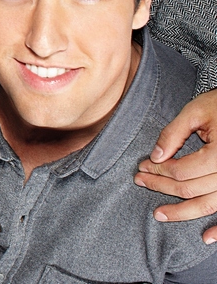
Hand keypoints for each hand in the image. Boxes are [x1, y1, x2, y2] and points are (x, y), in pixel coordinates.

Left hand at [134, 88, 216, 242]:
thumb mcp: (195, 112)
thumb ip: (173, 133)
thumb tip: (155, 156)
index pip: (182, 170)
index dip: (158, 171)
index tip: (142, 166)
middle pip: (192, 189)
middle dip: (162, 187)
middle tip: (140, 181)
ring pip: (210, 204)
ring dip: (184, 212)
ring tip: (160, 214)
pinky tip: (206, 237)